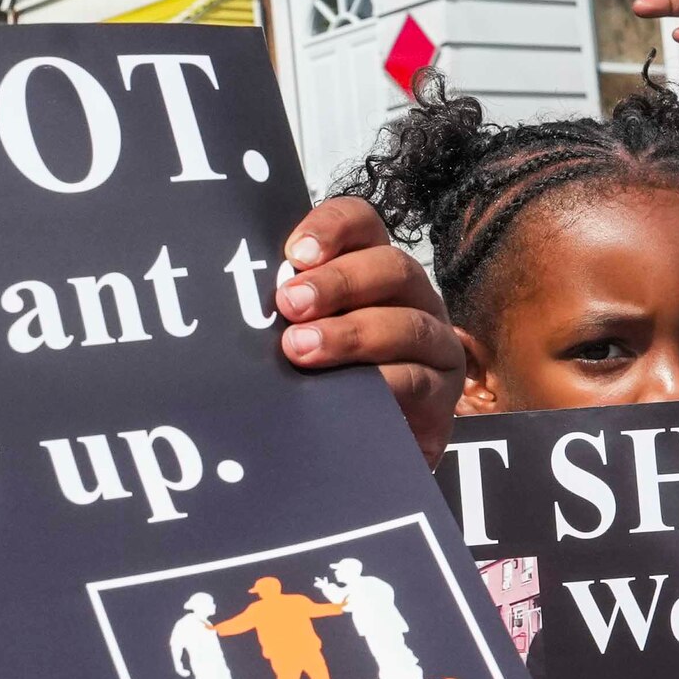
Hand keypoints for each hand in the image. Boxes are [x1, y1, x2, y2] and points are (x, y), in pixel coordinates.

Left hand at [273, 194, 469, 455]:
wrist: (360, 454)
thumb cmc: (326, 381)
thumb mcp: (301, 337)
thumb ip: (284, 312)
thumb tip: (236, 299)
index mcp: (373, 270)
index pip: (362, 224)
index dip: (332, 228)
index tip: (295, 253)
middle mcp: (412, 298)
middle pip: (391, 267)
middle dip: (337, 283)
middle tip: (289, 305)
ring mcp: (434, 344)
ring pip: (407, 324)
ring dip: (352, 334)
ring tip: (302, 350)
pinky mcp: (442, 393)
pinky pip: (418, 380)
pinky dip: (383, 383)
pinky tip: (350, 392)